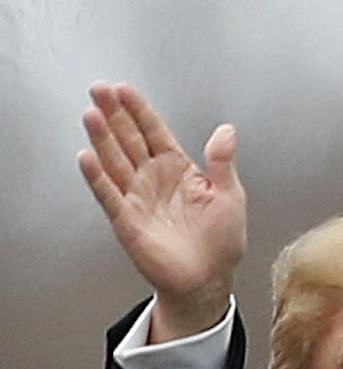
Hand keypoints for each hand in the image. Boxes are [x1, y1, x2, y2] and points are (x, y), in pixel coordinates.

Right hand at [77, 81, 245, 341]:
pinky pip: (109, 194)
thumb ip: (223, 162)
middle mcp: (153, 178)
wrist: (209, 279)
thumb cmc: (221, 241)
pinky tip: (87, 156)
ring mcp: (137, 197)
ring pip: (115, 161)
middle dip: (114, 114)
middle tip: (99, 90)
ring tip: (91, 114)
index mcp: (178, 169)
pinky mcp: (126, 220)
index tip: (125, 89)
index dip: (139, 110)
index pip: (154, 132)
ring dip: (102, 138)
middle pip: (129, 139)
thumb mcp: (230, 196)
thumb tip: (227, 130)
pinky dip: (97, 177)